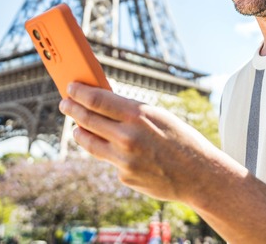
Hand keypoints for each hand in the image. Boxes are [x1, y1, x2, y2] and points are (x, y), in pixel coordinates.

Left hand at [59, 82, 220, 201]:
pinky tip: (121, 153)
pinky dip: (112, 155)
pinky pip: (111, 161)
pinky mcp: (124, 176)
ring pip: (90, 143)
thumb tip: (103, 104)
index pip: (97, 99)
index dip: (79, 92)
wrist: (200, 175)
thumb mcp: (159, 117)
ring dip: (80, 133)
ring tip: (76, 128)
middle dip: (72, 109)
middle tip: (65, 104)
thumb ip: (131, 112)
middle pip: (87, 119)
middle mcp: (127, 137)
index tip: (70, 88)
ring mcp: (123, 159)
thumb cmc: (182, 141)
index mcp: (137, 115)